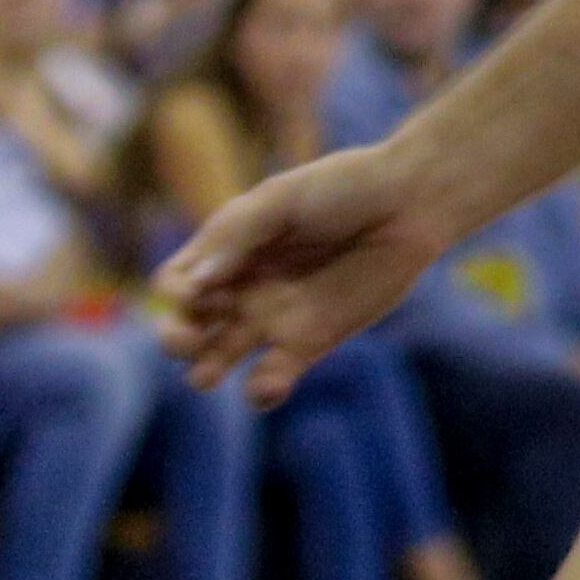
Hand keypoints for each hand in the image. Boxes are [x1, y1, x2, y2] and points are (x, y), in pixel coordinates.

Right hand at [157, 143, 456, 408]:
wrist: (408, 204)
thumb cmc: (342, 188)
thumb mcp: (280, 200)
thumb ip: (236, 236)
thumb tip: (193, 285)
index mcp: (225, 251)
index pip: (174, 283)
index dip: (172, 294)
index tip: (193, 293)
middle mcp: (241, 288)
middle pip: (184, 327)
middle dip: (173, 340)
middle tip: (189, 340)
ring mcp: (272, 318)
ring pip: (218, 358)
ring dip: (204, 371)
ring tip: (206, 374)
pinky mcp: (309, 342)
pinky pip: (272, 376)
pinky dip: (261, 390)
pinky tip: (267, 386)